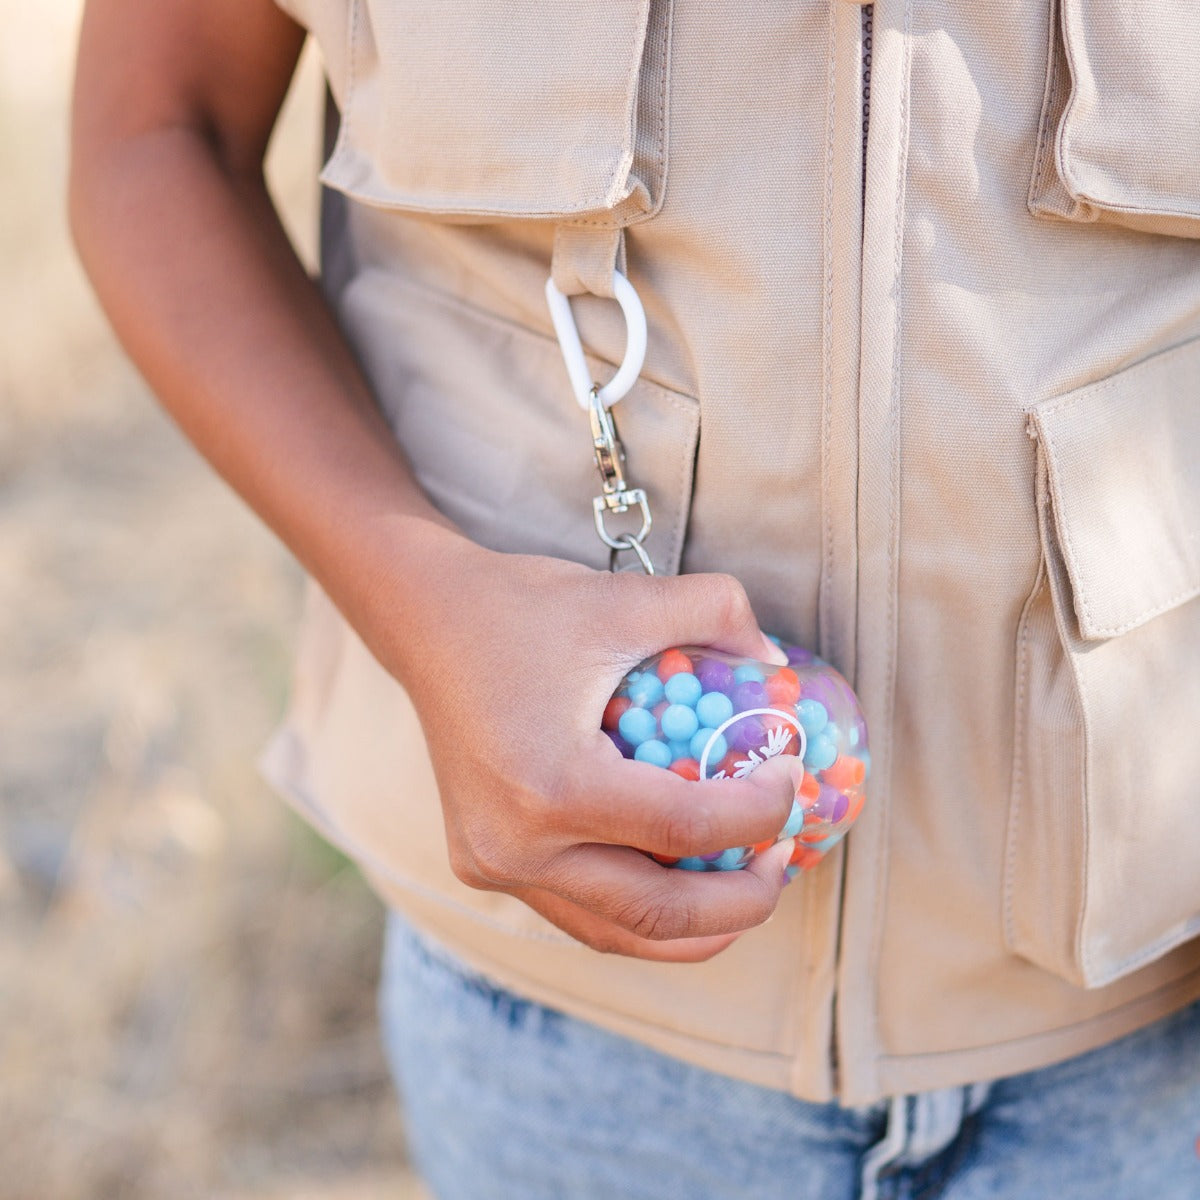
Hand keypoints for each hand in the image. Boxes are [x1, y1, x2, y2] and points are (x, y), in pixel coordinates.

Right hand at [365, 537, 799, 962]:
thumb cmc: (524, 607)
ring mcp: (493, 864)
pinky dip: (638, 910)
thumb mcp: (627, 597)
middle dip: (741, 902)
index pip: (685, 826)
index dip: (760, 811)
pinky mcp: (482, 865)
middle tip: (784, 861)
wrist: (425, 622)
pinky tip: (679, 878)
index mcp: (552, 785)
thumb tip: (776, 662)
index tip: (790, 774)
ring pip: (616, 933)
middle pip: (658, 911)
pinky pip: (578, 911)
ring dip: (693, 927)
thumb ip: (716, 613)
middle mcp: (516, 844)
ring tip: (744, 884)